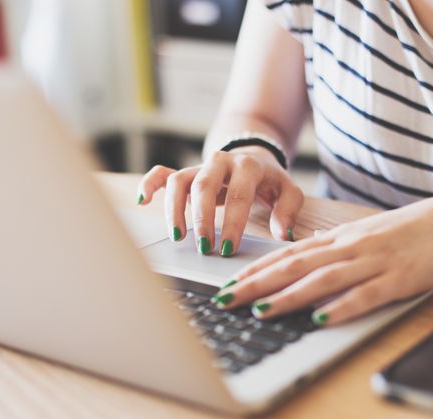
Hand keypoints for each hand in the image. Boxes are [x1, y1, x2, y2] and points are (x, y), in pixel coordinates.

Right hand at [136, 146, 303, 254]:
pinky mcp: (187, 172)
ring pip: (180, 181)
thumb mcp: (288, 191)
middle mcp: (221, 162)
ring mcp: (200, 166)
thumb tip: (282, 234)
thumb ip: (288, 211)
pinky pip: (163, 173)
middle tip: (205, 247)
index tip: (228, 248)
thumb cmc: (270, 180)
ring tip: (179, 237)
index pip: (238, 194)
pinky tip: (144, 201)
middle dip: (202, 219)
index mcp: (248, 166)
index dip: (233, 222)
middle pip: (204, 186)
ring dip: (176, 209)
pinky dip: (150, 184)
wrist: (255, 156)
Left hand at [213, 190, 432, 324]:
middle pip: (296, 265)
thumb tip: (305, 254)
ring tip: (259, 309)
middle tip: (225, 297)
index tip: (228, 283)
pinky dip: (341, 307)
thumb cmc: (410, 229)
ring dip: (289, 295)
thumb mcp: (366, 233)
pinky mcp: (400, 278)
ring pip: (323, 279)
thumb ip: (335, 246)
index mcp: (342, 237)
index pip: (289, 253)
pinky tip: (320, 318)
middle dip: (256, 283)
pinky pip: (366, 294)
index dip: (256, 269)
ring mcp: (375, 262)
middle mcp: (351, 246)